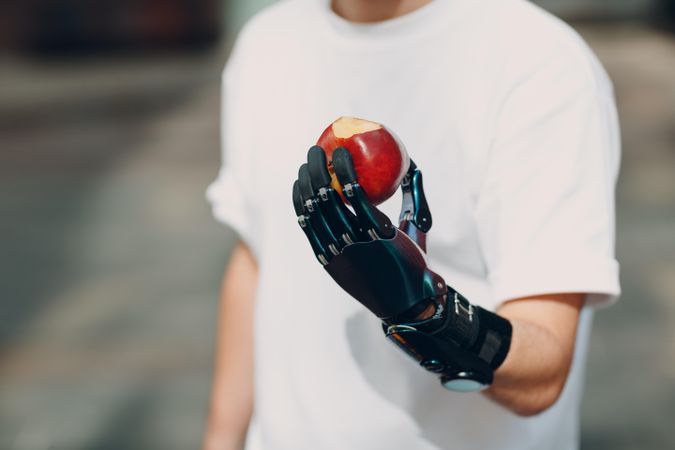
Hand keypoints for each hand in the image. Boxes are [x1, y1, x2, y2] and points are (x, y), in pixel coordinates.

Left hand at [292, 146, 445, 319]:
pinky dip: (300, 204)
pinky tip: (299, 187)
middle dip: (318, 168)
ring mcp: (337, 252)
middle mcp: (355, 242)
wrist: (400, 303)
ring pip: (313, 211)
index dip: (344, 168)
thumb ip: (414, 197)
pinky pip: (308, 227)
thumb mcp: (416, 230)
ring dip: (306, 184)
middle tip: (316, 150)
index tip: (341, 149)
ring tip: (306, 165)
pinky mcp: (325, 260)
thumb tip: (413, 166)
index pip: (355, 193)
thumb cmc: (411, 261)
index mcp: (380, 232)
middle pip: (327, 198)